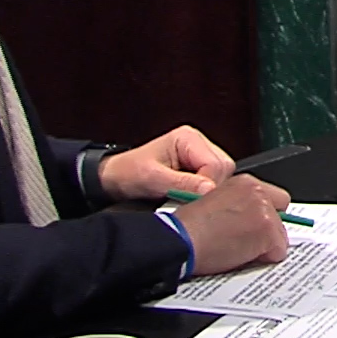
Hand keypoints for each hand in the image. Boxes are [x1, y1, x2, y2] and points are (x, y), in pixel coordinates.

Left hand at [98, 125, 236, 202]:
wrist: (113, 179)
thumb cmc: (127, 172)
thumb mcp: (151, 178)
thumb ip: (181, 184)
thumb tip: (209, 189)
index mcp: (188, 138)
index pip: (216, 163)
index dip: (207, 185)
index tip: (193, 200)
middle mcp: (198, 144)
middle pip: (223, 169)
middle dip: (208, 188)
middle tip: (188, 199)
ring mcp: (199, 156)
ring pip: (222, 177)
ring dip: (206, 192)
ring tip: (184, 198)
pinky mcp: (198, 169)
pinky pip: (213, 183)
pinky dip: (202, 194)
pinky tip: (188, 198)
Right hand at [171, 175, 291, 274]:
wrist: (181, 239)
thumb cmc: (189, 227)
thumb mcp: (216, 204)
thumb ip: (239, 207)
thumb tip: (252, 222)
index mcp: (244, 183)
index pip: (274, 199)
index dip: (266, 216)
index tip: (255, 227)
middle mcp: (258, 192)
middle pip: (282, 214)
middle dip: (270, 229)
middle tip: (250, 241)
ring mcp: (264, 210)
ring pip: (280, 235)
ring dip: (265, 246)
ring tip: (238, 250)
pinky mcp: (267, 230)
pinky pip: (278, 251)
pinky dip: (265, 259)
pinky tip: (241, 256)